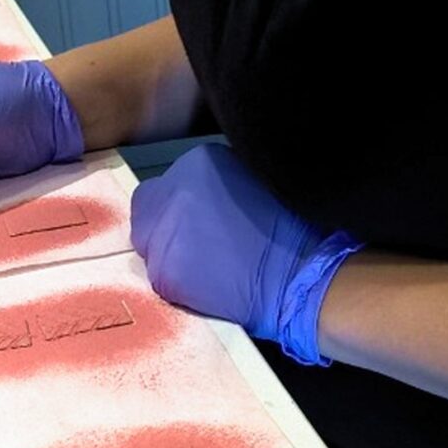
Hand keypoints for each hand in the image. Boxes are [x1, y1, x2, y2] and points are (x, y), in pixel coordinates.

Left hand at [130, 142, 362, 364]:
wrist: (300, 272)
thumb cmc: (289, 225)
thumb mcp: (251, 179)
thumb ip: (216, 183)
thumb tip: (200, 198)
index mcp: (198, 162)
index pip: (164, 185)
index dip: (177, 205)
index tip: (197, 221)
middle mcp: (173, 191)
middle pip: (147, 213)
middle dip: (165, 228)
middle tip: (197, 245)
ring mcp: (164, 233)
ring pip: (150, 247)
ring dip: (170, 255)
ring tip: (207, 266)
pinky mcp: (164, 272)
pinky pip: (160, 278)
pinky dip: (178, 283)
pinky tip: (207, 284)